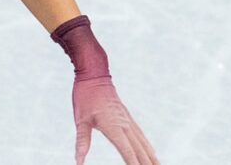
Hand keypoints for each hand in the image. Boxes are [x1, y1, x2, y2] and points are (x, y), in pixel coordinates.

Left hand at [50, 15, 159, 163]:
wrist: (94, 74)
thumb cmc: (85, 96)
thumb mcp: (80, 119)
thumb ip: (82, 142)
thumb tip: (78, 162)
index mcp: (114, 127)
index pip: (128, 153)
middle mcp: (125, 125)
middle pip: (140, 151)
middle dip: (148, 164)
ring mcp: (128, 120)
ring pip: (144, 143)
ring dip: (152, 157)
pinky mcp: (128, 117)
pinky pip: (141, 135)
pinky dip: (148, 146)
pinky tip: (151, 153)